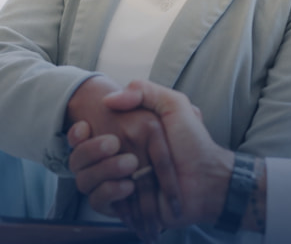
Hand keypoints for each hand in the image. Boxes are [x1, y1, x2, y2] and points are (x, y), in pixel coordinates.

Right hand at [69, 80, 233, 228]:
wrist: (206, 178)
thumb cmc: (192, 141)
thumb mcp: (174, 104)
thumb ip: (144, 91)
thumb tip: (109, 99)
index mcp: (125, 135)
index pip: (86, 135)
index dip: (77, 133)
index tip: (83, 127)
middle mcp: (116, 158)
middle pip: (79, 158)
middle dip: (89, 151)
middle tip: (112, 144)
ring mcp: (117, 182)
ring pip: (84, 179)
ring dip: (102, 170)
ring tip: (130, 166)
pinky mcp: (121, 206)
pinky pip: (97, 201)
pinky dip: (110, 192)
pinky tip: (128, 187)